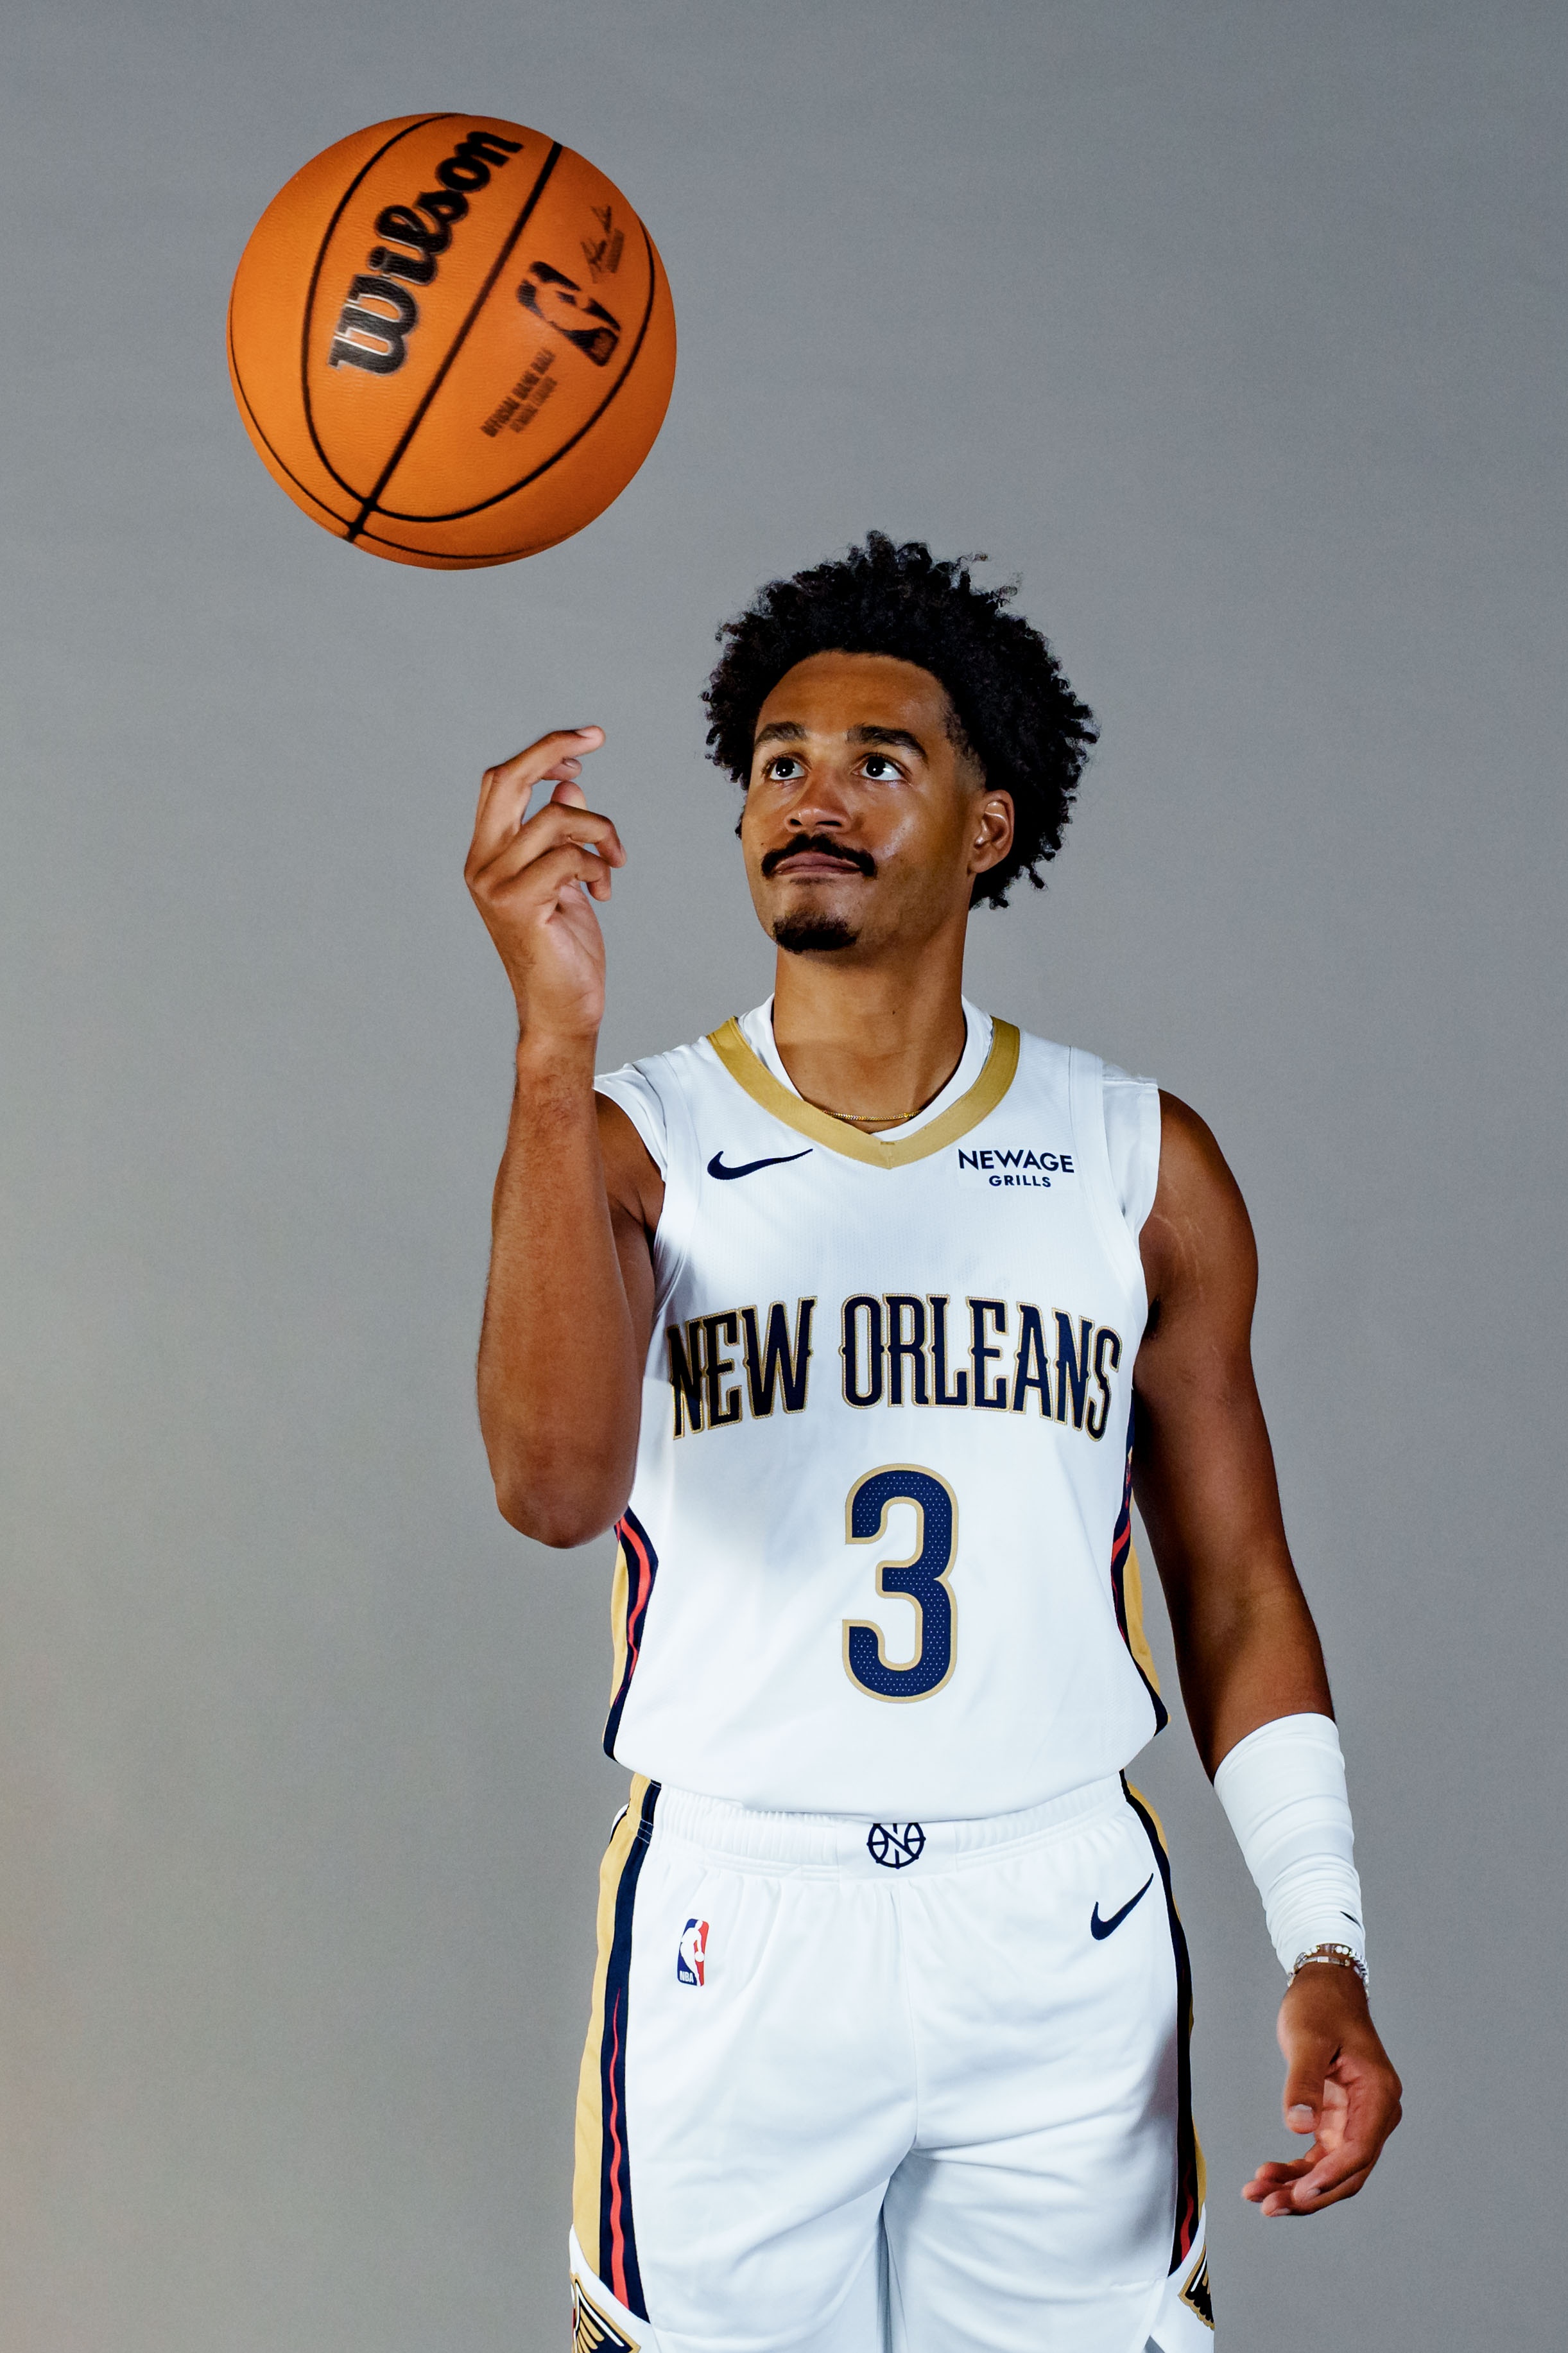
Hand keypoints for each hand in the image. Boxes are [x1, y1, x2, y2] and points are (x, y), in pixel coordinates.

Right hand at [464, 727, 622, 1049]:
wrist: (563, 1010)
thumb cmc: (565, 948)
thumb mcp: (565, 879)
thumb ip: (558, 833)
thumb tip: (567, 784)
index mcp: (486, 855)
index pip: (499, 782)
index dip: (540, 752)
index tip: (585, 742)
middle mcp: (481, 865)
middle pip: (508, 779)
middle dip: (553, 748)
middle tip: (596, 739)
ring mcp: (494, 884)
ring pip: (556, 817)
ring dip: (601, 833)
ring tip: (612, 865)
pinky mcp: (518, 904)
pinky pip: (570, 856)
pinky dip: (597, 867)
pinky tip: (602, 894)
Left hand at [1242, 1962, 1401, 2216]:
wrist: (1325, 1986)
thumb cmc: (1320, 2006)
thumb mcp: (1308, 2037)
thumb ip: (1303, 2082)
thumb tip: (1299, 2128)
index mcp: (1378, 2094)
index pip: (1360, 2150)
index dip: (1331, 2176)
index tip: (1299, 2192)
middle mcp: (1375, 2114)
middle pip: (1348, 2171)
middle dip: (1310, 2194)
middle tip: (1268, 2205)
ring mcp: (1358, 2120)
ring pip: (1331, 2170)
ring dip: (1297, 2187)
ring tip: (1258, 2195)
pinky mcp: (1339, 2120)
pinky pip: (1320, 2156)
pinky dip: (1295, 2170)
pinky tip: (1266, 2177)